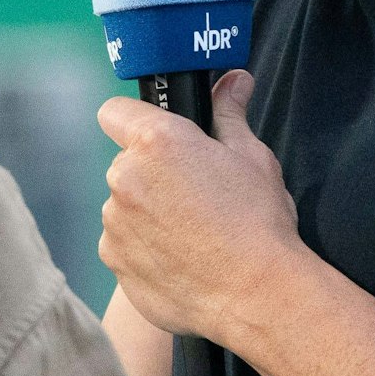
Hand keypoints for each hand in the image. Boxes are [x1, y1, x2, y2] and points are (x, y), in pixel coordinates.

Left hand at [97, 70, 303, 347]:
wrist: (259, 296)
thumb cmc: (259, 222)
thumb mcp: (252, 158)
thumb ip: (229, 114)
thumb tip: (234, 79)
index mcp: (156, 142)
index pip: (115, 112)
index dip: (135, 121)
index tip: (159, 139)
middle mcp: (125, 178)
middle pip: (126, 163)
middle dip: (151, 173)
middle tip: (193, 194)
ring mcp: (115, 224)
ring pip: (123, 206)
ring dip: (145, 213)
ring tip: (191, 235)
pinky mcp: (115, 262)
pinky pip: (122, 244)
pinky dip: (143, 249)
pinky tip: (180, 261)